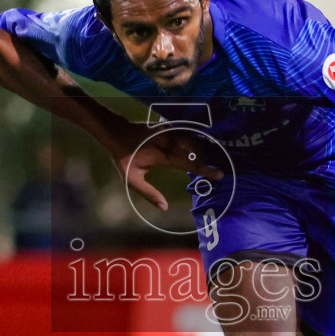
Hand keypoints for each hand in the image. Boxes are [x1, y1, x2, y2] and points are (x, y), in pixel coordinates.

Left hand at [103, 121, 223, 211]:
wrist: (114, 131)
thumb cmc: (122, 157)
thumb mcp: (131, 179)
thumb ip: (149, 193)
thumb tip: (164, 208)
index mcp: (163, 156)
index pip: (190, 164)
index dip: (206, 169)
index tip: (220, 174)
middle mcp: (169, 142)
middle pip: (195, 148)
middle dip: (206, 158)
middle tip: (213, 169)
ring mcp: (168, 132)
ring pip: (191, 138)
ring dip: (200, 148)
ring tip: (205, 159)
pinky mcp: (166, 127)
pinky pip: (184, 133)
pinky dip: (192, 140)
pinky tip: (194, 147)